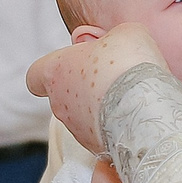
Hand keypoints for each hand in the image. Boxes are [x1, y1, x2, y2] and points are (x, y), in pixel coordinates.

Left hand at [26, 25, 163, 153]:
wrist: (146, 110)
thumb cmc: (128, 65)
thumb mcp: (127, 32)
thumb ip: (116, 36)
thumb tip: (120, 43)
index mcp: (55, 72)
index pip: (35, 75)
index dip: (54, 67)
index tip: (73, 64)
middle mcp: (60, 105)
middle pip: (66, 95)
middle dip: (88, 86)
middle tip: (115, 75)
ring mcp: (78, 131)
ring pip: (86, 117)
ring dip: (105, 108)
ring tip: (133, 97)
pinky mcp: (100, 150)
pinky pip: (106, 136)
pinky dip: (119, 128)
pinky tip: (140, 117)